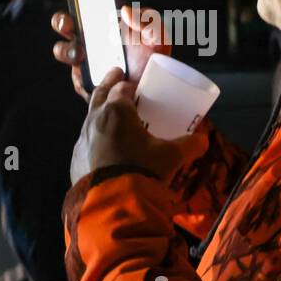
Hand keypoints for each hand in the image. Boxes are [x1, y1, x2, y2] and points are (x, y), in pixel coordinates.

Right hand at [50, 0, 169, 100]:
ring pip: (61, 48)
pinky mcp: (83, 79)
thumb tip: (124, 11)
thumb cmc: (154, 60)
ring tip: (81, 54)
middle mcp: (91, 37)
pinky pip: (73, 74)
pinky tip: (89, 72)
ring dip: (65, 48)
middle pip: (64, 23)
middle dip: (61, 21)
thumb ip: (147, 20)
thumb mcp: (157, 36)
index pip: (84, 2)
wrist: (153, 93)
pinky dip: (77, 72)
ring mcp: (84, 58)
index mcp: (105, 21)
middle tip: (70, 23)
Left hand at [70, 67, 205, 183]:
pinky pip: (86, 141)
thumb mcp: (171, 157)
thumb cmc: (142, 171)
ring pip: (90, 117)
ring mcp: (82, 140)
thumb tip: (204, 139)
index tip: (132, 83)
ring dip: (99, 111)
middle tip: (115, 75)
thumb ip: (188, 145)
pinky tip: (102, 145)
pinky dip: (94, 137)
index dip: (127, 83)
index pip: (120, 88)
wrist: (113, 204)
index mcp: (117, 111)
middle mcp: (95, 120)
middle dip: (108, 83)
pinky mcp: (76, 159)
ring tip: (108, 112)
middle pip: (99, 94)